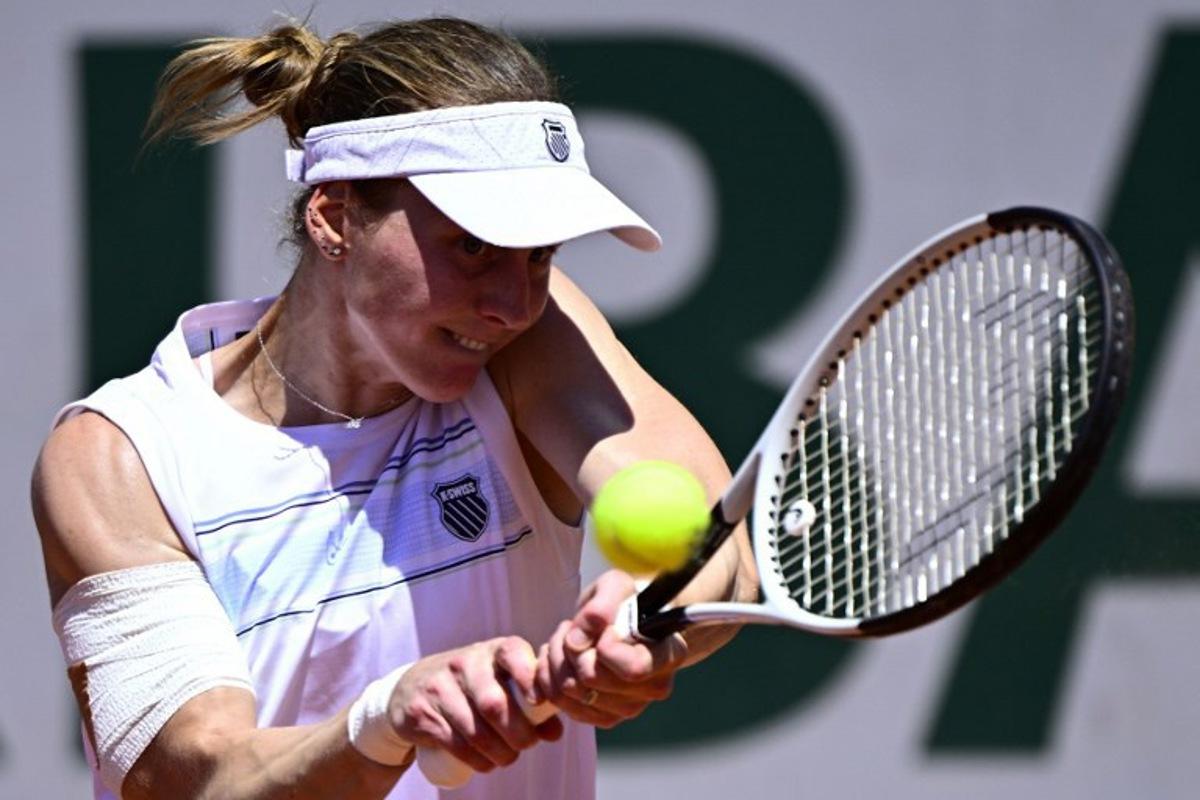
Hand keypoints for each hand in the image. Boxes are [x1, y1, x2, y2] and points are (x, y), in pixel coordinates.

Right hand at [387, 637, 562, 773]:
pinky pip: (455, 744)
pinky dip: (477, 760)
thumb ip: (530, 703)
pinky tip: (485, 763)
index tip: (539, 702)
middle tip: (527, 744)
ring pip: (475, 730)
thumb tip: (555, 731)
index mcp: (490, 650)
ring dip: (499, 753)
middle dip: (517, 733)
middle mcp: (463, 663)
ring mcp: (439, 687)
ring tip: (508, 757)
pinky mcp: (421, 713)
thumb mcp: (497, 682)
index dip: (528, 676)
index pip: (512, 652)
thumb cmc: (469, 686)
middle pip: (494, 703)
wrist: (410, 688)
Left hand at [537, 570, 687, 727]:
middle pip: (592, 680)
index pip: (633, 669)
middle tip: (571, 629)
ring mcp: (630, 708)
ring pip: (571, 692)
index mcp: (669, 655)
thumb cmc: (625, 602)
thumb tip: (578, 640)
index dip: (605, 648)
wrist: (624, 621)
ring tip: (565, 640)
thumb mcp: (616, 586)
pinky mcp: (605, 718)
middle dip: (570, 648)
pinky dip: (551, 678)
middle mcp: (654, 687)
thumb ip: (601, 606)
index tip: (604, 629)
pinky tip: (561, 659)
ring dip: (557, 661)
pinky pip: (563, 704)